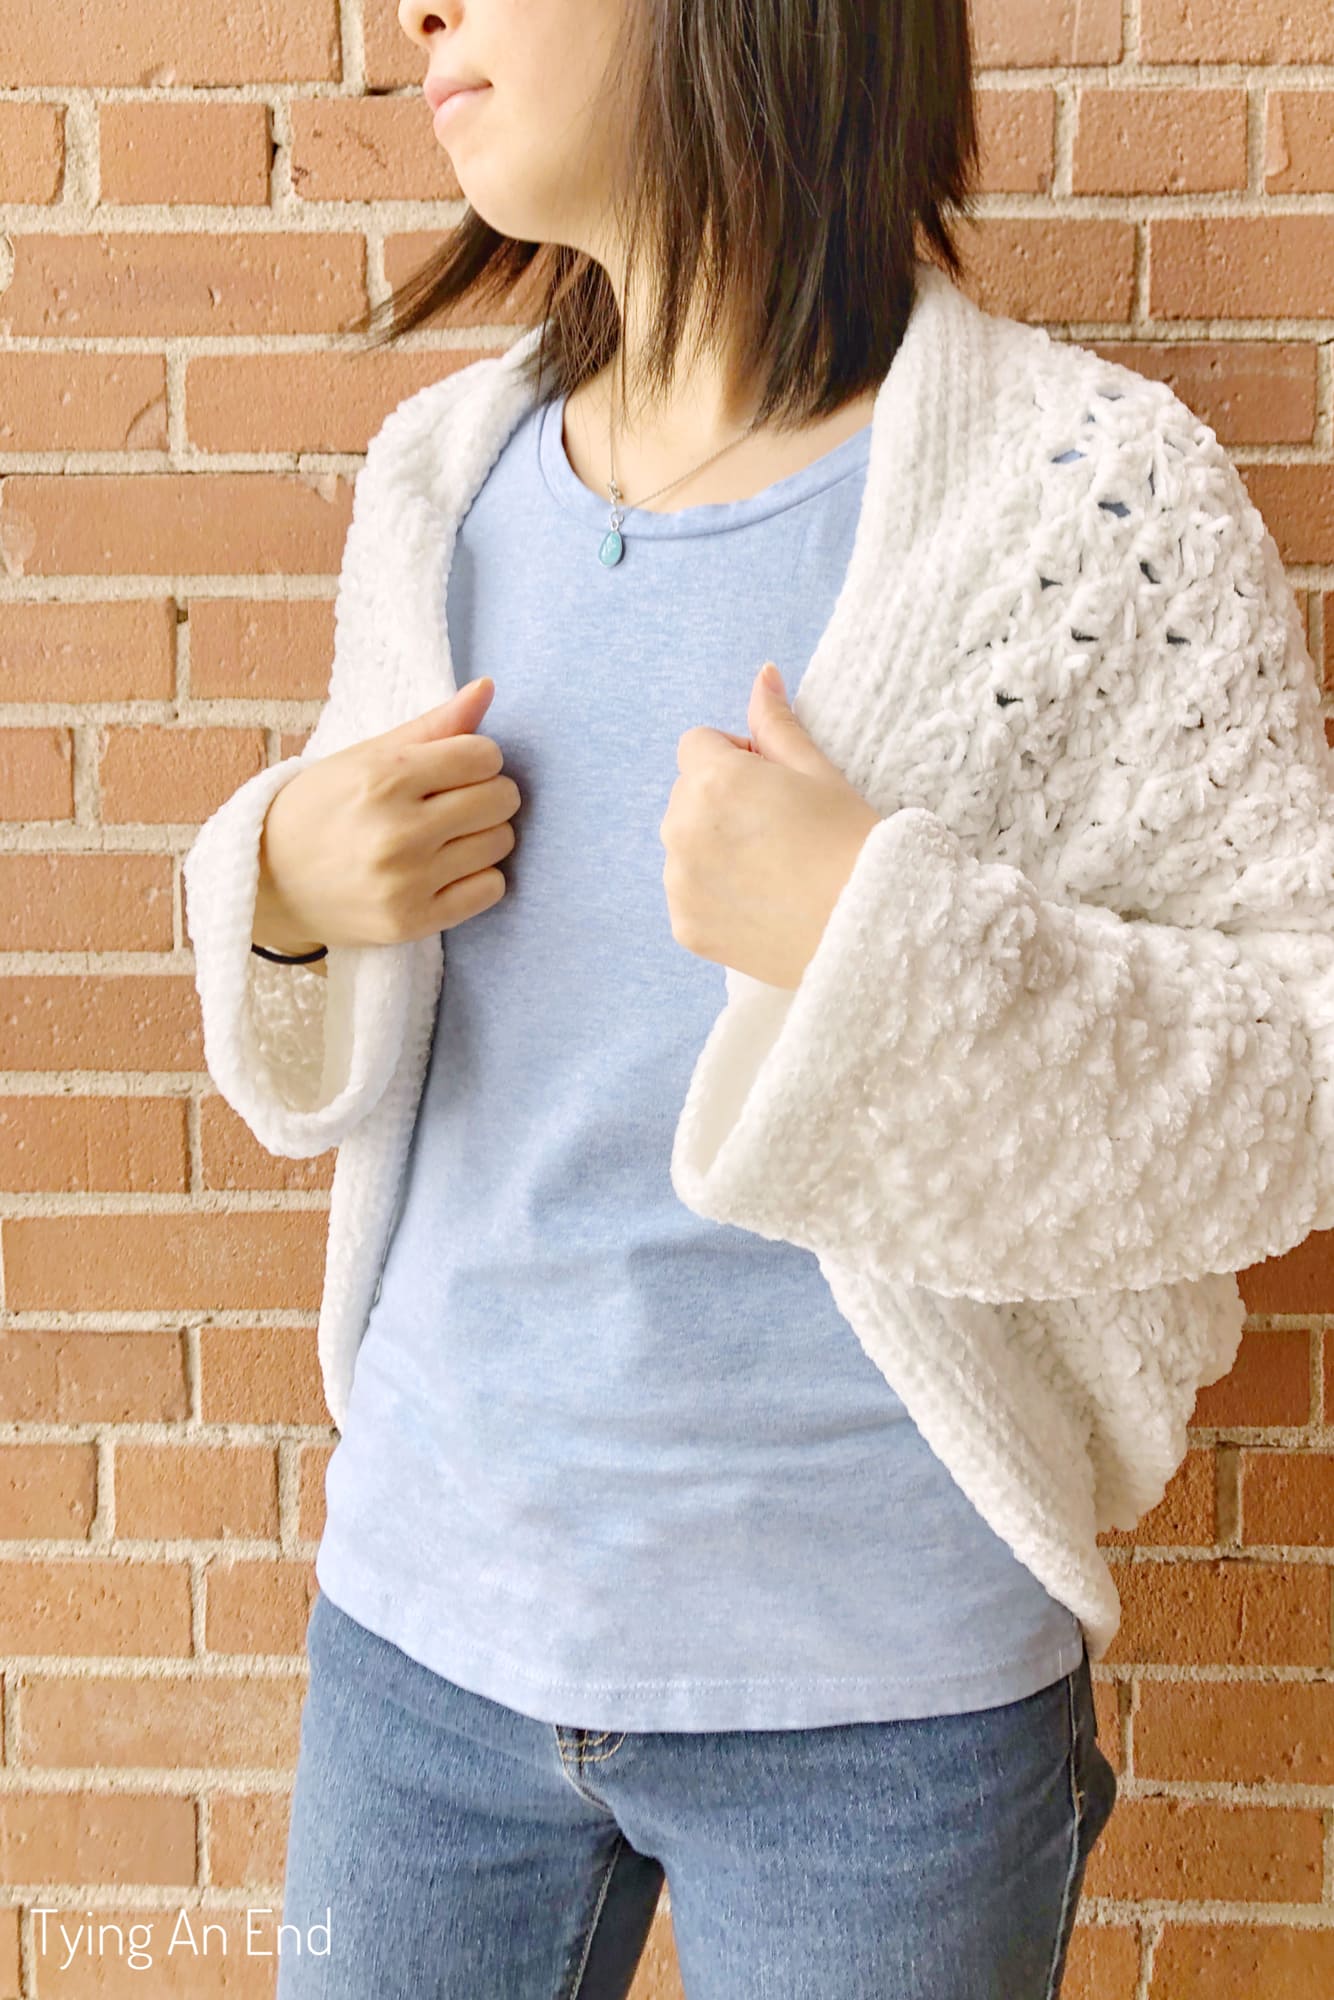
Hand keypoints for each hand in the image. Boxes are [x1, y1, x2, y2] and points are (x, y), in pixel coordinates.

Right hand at [256, 678, 521, 952]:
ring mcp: (407, 882)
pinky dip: (480, 877)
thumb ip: (433, 725)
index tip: (457, 768)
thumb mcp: (366, 757)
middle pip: (500, 799)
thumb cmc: (321, 809)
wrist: (269, 882)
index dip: (478, 757)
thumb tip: (488, 687)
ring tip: (449, 836)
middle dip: (488, 793)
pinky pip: (491, 889)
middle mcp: (397, 831)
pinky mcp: (413, 921)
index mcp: (384, 778)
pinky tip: (449, 870)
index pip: (483, 756)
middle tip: (457, 801)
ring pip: (500, 843)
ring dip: (485, 835)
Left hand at [658, 662, 880, 987]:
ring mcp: (679, 882)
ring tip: (772, 870)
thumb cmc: (852, 844)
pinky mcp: (685, 926)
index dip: (736, 757)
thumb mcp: (818, 773)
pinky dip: (714, 895)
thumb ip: (776, 724)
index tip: (774, 786)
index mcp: (712, 780)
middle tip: (779, 830)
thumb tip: (762, 675)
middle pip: (686, 794)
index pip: (697, 744)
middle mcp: (681, 828)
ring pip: (683, 844)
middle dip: (720, 800)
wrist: (869, 931)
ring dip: (712, 846)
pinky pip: (688, 894)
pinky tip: (761, 902)